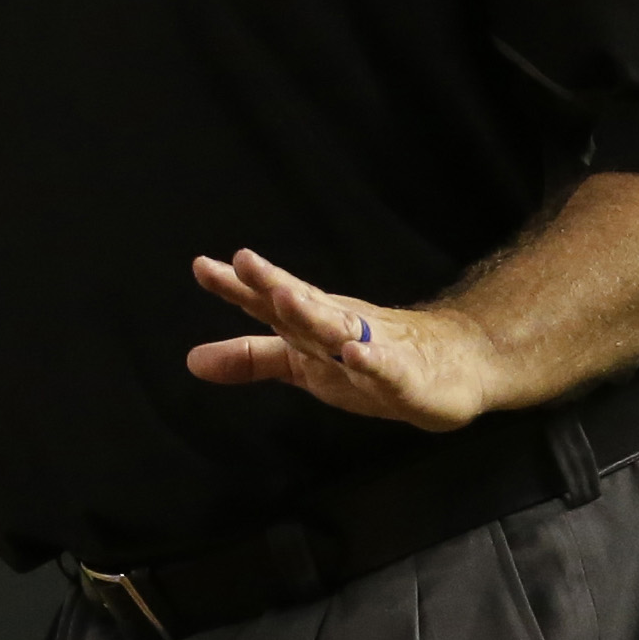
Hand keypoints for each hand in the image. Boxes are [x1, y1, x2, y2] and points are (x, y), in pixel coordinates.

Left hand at [184, 248, 501, 431]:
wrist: (447, 368)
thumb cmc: (362, 358)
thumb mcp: (298, 363)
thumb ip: (249, 358)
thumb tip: (192, 361)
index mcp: (310, 321)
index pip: (268, 300)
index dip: (236, 286)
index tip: (202, 266)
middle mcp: (338, 326)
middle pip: (302, 303)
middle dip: (273, 284)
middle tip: (243, 261)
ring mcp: (373, 348)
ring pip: (339, 329)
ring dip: (313, 312)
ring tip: (284, 297)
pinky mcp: (404, 378)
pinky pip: (385, 369)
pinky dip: (371, 361)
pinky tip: (355, 354)